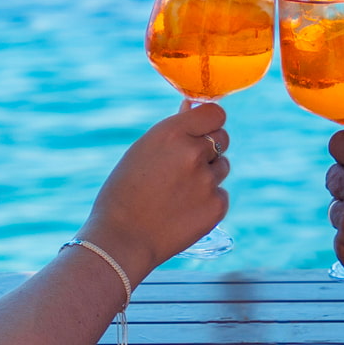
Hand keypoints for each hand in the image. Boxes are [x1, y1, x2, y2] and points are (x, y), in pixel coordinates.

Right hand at [80, 102, 229, 278]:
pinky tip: (183, 211)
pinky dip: (207, 201)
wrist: (121, 239)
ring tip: (178, 192)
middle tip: (185, 166)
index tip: (202, 130)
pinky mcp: (217, 206)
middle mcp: (194, 152)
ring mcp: (207, 180)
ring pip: (222, 167)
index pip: (215, 113)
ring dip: (208, 174)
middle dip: (209, 147)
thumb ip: (174, 130)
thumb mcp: (143, 151)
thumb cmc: (124, 191)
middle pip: (222, 137)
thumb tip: (193, 106)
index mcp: (172, 133)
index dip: (209, 121)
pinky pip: (221, 194)